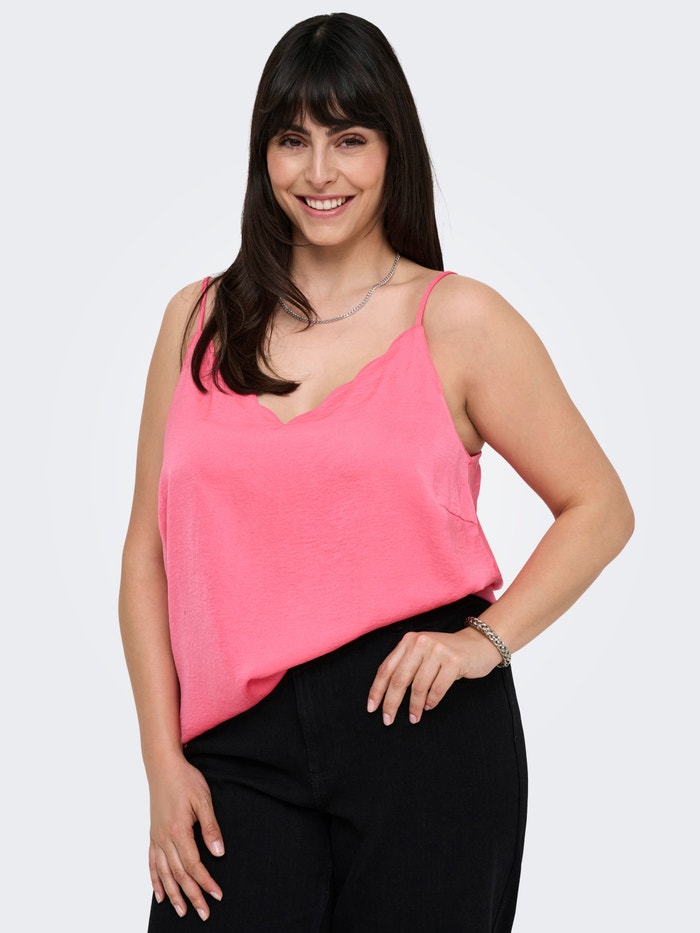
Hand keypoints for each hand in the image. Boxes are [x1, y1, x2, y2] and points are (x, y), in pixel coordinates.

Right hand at [148, 755, 224, 919]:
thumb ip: (210, 827)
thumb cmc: (185, 780)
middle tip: (203, 913)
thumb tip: (219, 853)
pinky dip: (155, 880)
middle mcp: (165, 838)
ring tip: (181, 911)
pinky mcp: (153, 834)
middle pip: (179, 874)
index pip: (194, 865)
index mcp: (179, 831)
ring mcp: (157, 837)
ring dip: (173, 894)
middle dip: (192, 896)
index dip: (205, 882)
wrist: (163, 767)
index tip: (217, 895)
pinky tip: (159, 893)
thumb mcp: (203, 800)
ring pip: (164, 873)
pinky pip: (152, 863)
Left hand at [367, 627, 501, 724]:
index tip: (372, 708)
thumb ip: (406, 665)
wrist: (478, 644)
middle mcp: (420, 642)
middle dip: (391, 703)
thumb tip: (386, 694)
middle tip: (388, 720)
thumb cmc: (447, 653)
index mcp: (408, 641)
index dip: (377, 690)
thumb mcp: (422, 653)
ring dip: (414, 706)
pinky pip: (437, 688)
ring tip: (414, 717)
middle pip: (399, 679)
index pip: (386, 668)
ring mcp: (437, 651)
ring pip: (418, 686)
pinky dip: (431, 701)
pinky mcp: (453, 660)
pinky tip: (429, 707)